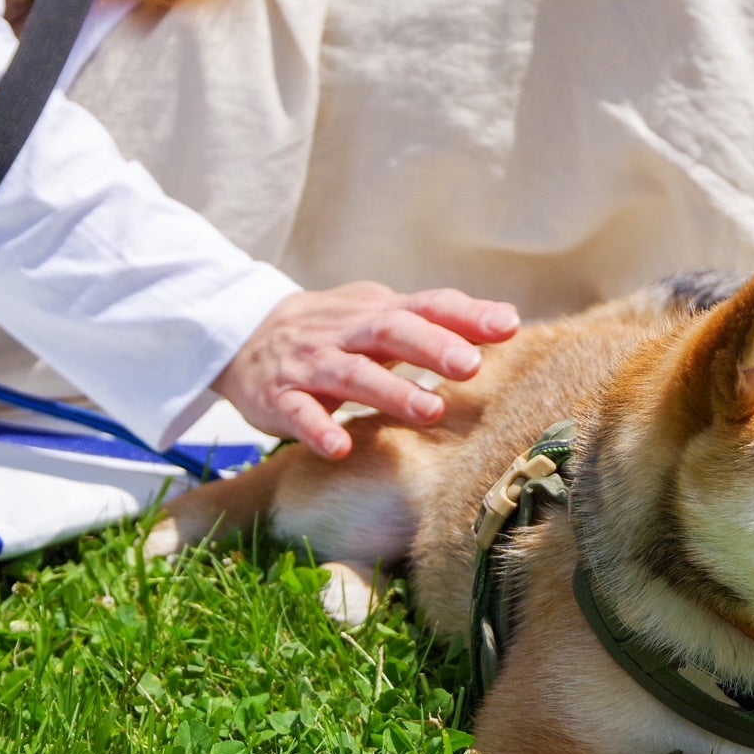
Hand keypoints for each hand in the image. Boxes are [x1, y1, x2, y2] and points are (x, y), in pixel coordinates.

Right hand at [214, 283, 519, 457]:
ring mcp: (311, 363)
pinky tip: (339, 447)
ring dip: (391, 391)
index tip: (508, 326)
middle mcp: (346, 332)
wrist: (245, 337)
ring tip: (430, 411)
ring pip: (352, 373)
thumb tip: (507, 321)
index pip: (426, 305)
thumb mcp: (383, 316)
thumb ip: (438, 320)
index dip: (466, 314)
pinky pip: (298, 413)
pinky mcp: (279, 396)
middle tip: (470, 366)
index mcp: (378, 311)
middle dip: (431, 347)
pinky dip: (318, 429)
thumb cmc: (337, 331)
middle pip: (391, 332)